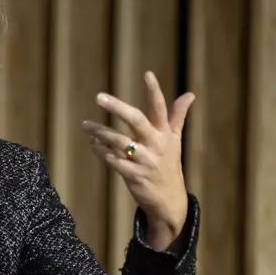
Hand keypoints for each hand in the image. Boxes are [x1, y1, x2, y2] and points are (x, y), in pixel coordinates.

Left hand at [82, 71, 194, 249]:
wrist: (169, 201)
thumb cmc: (169, 165)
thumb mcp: (175, 141)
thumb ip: (177, 116)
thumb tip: (190, 94)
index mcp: (165, 134)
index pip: (160, 108)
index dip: (154, 91)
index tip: (147, 74)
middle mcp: (156, 145)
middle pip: (136, 120)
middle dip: (117, 107)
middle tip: (99, 97)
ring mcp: (145, 161)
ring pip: (119, 142)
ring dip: (100, 132)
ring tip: (86, 125)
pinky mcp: (134, 176)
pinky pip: (113, 160)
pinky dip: (101, 152)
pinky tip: (92, 144)